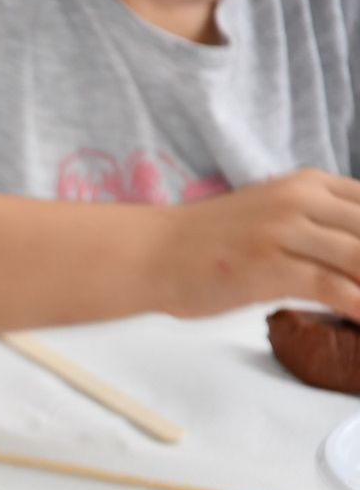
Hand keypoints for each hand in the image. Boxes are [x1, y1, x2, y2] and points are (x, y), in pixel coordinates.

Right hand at [163, 168, 359, 318]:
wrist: (151, 254)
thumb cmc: (205, 243)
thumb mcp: (269, 215)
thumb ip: (314, 223)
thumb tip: (349, 252)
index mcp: (308, 184)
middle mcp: (302, 200)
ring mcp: (286, 232)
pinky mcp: (271, 266)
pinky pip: (334, 287)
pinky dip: (359, 305)